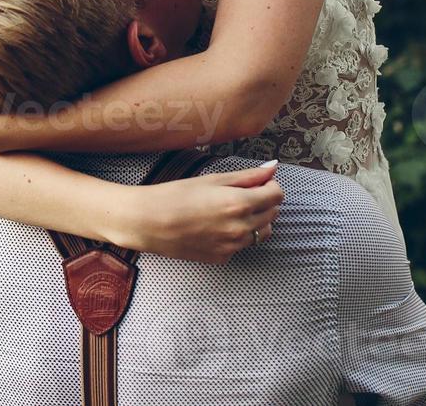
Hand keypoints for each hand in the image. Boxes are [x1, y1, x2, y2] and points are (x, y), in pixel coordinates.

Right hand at [117, 161, 283, 263]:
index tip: (259, 181)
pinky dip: (238, 235)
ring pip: (262, 232)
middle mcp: (241, 228)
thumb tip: (273, 167)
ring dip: (256, 220)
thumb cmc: (176, 195)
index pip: (277, 195)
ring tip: (231, 210)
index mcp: (240, 203)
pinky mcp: (223, 258)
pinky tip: (217, 225)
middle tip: (243, 193)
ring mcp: (233, 246)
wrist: (148, 223)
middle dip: (264, 201)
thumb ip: (247, 175)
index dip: (271, 185)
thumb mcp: (212, 179)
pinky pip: (242, 245)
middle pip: (273, 213)